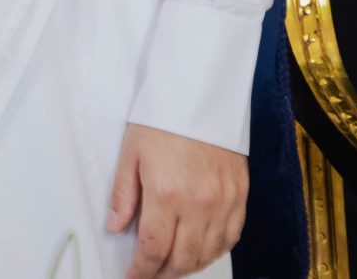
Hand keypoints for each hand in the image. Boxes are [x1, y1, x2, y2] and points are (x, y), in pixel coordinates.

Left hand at [106, 122, 246, 278]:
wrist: (200, 96)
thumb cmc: (162, 120)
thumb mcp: (130, 154)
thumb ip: (123, 195)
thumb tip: (115, 227)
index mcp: (167, 194)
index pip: (153, 249)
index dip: (142, 270)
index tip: (133, 277)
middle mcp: (199, 204)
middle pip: (183, 259)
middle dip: (163, 274)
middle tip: (150, 274)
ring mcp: (224, 202)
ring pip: (208, 253)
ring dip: (189, 266)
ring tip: (172, 267)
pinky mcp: (240, 195)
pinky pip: (231, 238)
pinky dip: (215, 251)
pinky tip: (201, 252)